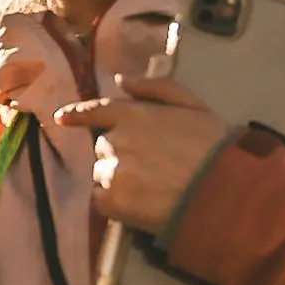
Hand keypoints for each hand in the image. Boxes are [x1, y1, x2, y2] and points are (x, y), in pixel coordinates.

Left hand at [54, 75, 232, 236]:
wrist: (223, 191)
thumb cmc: (215, 147)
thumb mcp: (193, 105)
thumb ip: (156, 88)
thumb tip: (122, 80)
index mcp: (132, 115)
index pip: (95, 110)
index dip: (78, 114)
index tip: (61, 118)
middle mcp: (115, 140)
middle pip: (103, 146)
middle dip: (120, 153)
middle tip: (152, 166)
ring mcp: (111, 171)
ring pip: (102, 173)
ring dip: (117, 177)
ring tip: (150, 187)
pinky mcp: (111, 201)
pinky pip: (101, 199)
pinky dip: (114, 202)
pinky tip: (139, 204)